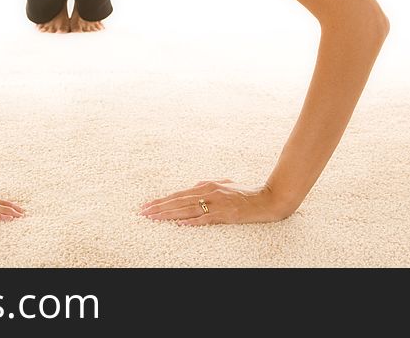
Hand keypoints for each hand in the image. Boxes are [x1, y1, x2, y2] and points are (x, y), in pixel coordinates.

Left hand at [139, 179, 292, 224]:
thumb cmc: (245, 194)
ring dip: (168, 214)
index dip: (162, 200)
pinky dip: (191, 221)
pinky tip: (179, 224)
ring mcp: (217, 203)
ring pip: (187, 209)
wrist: (267, 199)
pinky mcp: (225, 214)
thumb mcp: (224, 185)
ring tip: (153, 218)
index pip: (178, 194)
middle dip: (159, 207)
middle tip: (143, 212)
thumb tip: (194, 187)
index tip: (147, 206)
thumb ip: (208, 186)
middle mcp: (209, 192)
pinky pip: (205, 218)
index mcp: (207, 186)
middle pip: (178, 201)